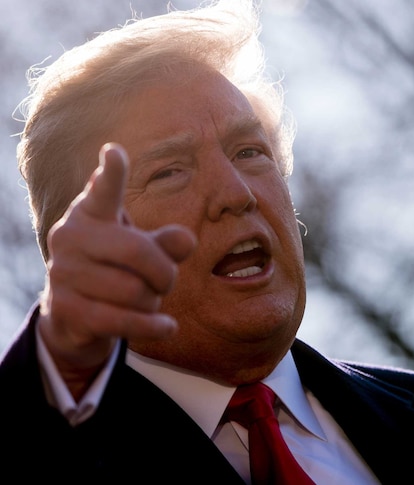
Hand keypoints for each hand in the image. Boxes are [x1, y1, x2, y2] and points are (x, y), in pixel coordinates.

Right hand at [37, 143, 195, 397]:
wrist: (76, 314)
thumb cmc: (118, 268)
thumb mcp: (145, 251)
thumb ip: (168, 242)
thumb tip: (186, 240)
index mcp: (92, 213)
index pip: (104, 190)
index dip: (111, 173)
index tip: (115, 152)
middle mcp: (71, 236)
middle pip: (138, 251)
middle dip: (165, 273)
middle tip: (167, 282)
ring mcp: (62, 271)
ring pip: (133, 290)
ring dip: (152, 301)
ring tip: (146, 299)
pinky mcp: (64, 307)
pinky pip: (121, 320)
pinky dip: (151, 326)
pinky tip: (167, 327)